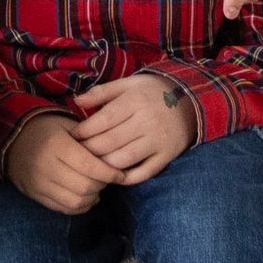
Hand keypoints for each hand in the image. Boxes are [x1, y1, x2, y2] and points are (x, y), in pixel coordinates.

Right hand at [5, 111, 120, 215]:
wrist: (13, 140)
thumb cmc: (47, 129)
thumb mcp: (68, 125)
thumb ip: (89, 139)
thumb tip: (114, 157)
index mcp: (56, 144)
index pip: (88, 165)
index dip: (109, 172)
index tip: (121, 174)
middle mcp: (46, 166)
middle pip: (84, 186)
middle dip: (102, 185)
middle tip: (108, 178)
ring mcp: (39, 184)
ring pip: (75, 201)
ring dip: (92, 197)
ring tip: (97, 187)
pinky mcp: (36, 196)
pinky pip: (63, 209)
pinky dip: (80, 206)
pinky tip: (86, 196)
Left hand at [72, 72, 197, 184]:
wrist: (190, 101)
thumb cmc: (151, 92)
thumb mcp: (128, 84)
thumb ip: (102, 92)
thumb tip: (77, 100)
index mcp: (135, 100)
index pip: (104, 120)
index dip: (85, 130)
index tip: (72, 136)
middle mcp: (147, 121)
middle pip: (110, 141)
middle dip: (89, 149)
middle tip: (75, 154)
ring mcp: (158, 141)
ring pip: (124, 159)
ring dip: (103, 165)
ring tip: (90, 165)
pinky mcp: (166, 156)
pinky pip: (144, 172)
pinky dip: (126, 178)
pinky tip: (113, 176)